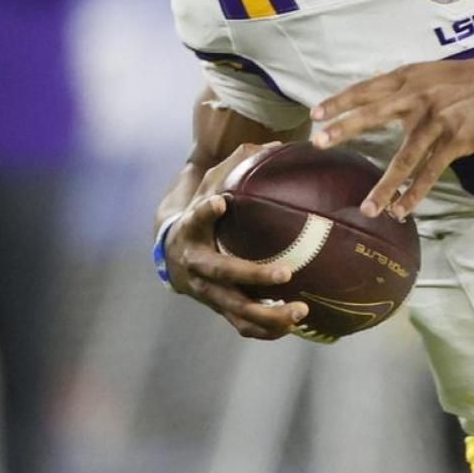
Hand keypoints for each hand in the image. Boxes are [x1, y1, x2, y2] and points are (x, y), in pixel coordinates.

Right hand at [163, 144, 309, 339]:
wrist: (172, 255)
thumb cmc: (201, 216)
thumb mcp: (208, 190)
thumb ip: (234, 168)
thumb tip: (273, 143)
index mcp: (193, 232)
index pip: (196, 219)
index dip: (206, 213)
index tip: (220, 202)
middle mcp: (197, 266)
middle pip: (223, 274)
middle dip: (254, 276)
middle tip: (287, 272)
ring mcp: (208, 293)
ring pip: (236, 310)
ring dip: (269, 315)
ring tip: (301, 311)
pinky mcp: (220, 310)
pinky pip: (245, 326)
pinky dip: (269, 330)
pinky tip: (297, 325)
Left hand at [310, 58, 473, 218]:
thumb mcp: (436, 73)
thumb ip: (409, 84)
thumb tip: (380, 92)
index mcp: (412, 77)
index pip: (368, 88)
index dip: (341, 100)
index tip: (316, 113)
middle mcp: (419, 97)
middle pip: (374, 114)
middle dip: (344, 129)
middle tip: (318, 143)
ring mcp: (437, 120)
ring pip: (403, 158)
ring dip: (385, 186)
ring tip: (368, 208)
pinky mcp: (455, 141)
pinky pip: (430, 172)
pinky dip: (416, 194)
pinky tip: (403, 210)